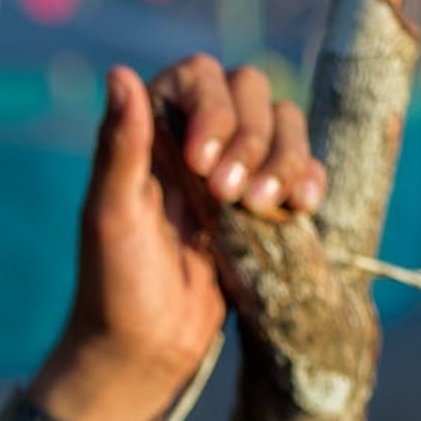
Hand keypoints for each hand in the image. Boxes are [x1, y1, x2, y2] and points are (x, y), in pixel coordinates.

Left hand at [31, 54, 328, 420]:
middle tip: (226, 196)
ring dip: (284, 158)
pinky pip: (302, 168)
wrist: (146, 348)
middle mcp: (193, 141)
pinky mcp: (262, 204)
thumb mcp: (112, 214)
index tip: (199, 161)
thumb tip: (116, 73)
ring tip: (261, 208)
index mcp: (149, 134)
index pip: (196, 76)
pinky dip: (308, 179)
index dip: (210, 105)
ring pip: (284, 124)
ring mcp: (232, 170)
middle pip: (250, 90)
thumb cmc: (116, 284)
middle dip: (251, 137)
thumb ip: (120, 145)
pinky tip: (300, 209)